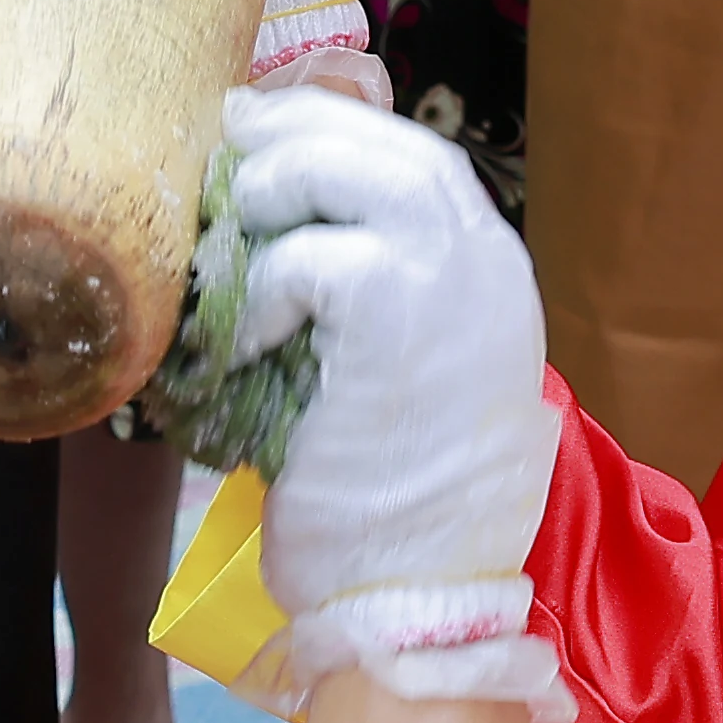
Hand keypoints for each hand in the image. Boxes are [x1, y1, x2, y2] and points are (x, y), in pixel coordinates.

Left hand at [219, 85, 556, 695]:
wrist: (416, 592)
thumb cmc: (393, 511)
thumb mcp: (393, 383)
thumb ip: (370, 306)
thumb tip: (284, 245)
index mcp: (490, 277)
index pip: (417, 163)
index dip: (338, 134)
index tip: (269, 135)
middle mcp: (484, 263)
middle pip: (387, 142)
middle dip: (297, 130)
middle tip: (232, 146)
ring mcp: (449, 279)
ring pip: (349, 169)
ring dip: (276, 191)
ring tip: (236, 244)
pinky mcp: (396, 309)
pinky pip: (307, 255)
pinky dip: (262, 290)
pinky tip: (245, 343)